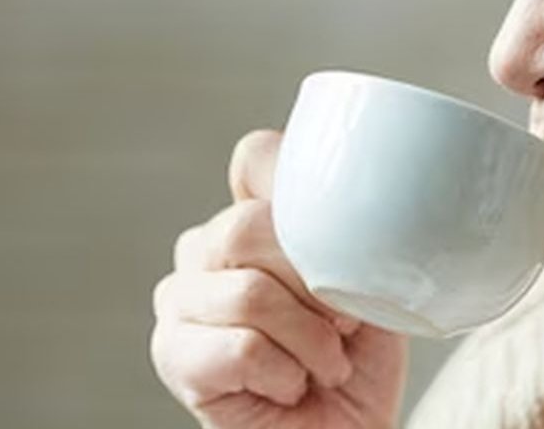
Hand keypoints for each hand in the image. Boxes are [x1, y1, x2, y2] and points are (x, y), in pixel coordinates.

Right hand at [151, 130, 408, 428]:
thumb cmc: (359, 357)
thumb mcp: (371, 278)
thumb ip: (347, 228)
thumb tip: (356, 184)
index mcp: (251, 216)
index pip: (255, 157)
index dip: (301, 196)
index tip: (342, 249)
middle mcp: (204, 247)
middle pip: (248, 226)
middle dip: (315, 285)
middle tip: (342, 326)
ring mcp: (180, 299)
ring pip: (249, 292)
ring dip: (310, 340)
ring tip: (324, 364)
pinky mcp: (173, 354)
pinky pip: (240, 347)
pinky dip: (285, 373)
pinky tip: (290, 385)